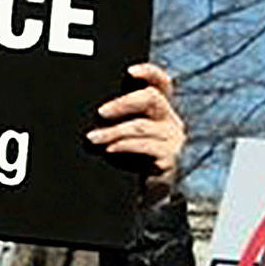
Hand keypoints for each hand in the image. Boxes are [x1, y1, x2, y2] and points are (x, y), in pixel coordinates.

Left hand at [90, 64, 184, 202]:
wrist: (151, 194)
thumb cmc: (135, 160)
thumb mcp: (128, 135)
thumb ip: (119, 118)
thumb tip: (93, 111)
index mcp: (161, 110)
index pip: (162, 83)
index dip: (149, 72)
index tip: (129, 71)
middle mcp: (170, 121)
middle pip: (152, 98)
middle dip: (123, 102)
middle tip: (100, 113)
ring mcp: (172, 140)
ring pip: (141, 126)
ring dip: (113, 131)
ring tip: (92, 138)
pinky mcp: (169, 160)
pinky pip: (146, 147)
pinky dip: (124, 146)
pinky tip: (109, 150)